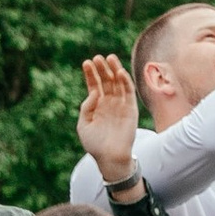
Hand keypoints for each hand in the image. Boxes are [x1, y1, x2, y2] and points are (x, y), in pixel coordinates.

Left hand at [78, 52, 141, 187]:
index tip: (86, 62)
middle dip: (102, 69)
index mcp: (97, 106)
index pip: (94, 85)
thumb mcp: (84, 125)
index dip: (91, 74)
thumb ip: (87, 107)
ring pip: (118, 83)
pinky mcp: (131, 109)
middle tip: (97, 57)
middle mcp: (109, 102)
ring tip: (109, 58)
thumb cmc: (95, 144)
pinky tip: (119, 73)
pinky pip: (129, 93)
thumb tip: (94, 92)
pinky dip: (125, 82)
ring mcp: (120, 105)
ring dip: (114, 70)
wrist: (110, 158)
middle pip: (106, 81)